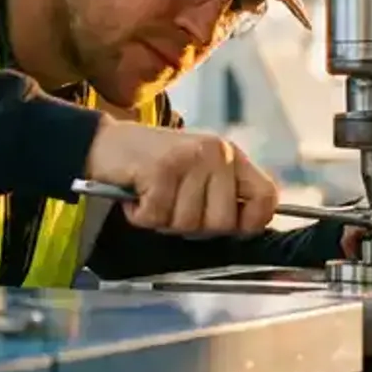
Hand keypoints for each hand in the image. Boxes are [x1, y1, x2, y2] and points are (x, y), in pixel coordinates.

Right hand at [83, 118, 278, 236]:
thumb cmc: (153, 165)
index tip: (229, 227)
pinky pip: (157, 218)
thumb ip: (224, 194)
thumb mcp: (199, 173)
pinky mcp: (161, 169)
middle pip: (222, 223)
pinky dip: (141, 215)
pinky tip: (137, 194)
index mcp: (230, 156)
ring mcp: (189, 160)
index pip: (266, 198)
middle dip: (193, 227)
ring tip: (153, 196)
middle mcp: (215, 153)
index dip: (250, 223)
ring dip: (163, 220)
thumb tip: (247, 228)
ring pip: (187, 224)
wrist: (104, 142)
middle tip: (173, 207)